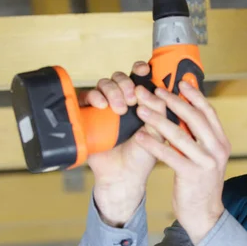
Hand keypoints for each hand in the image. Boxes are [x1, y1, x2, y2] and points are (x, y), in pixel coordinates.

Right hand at [80, 62, 165, 226]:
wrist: (123, 176)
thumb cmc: (143, 155)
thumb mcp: (157, 132)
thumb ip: (159, 111)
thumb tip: (152, 90)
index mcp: (142, 102)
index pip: (139, 77)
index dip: (140, 69)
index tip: (144, 70)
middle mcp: (123, 101)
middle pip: (120, 77)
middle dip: (126, 83)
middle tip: (133, 99)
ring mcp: (105, 108)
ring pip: (104, 84)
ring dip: (112, 90)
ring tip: (119, 108)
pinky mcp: (90, 115)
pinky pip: (87, 97)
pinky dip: (94, 96)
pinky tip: (102, 106)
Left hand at [133, 81, 229, 244]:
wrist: (205, 215)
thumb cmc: (200, 184)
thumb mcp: (205, 158)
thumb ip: (198, 138)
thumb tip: (184, 113)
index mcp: (221, 142)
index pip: (208, 112)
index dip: (194, 95)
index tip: (179, 82)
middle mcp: (217, 150)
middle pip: (194, 118)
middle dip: (172, 101)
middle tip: (153, 90)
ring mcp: (206, 163)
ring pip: (179, 134)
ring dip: (158, 119)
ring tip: (141, 109)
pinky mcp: (191, 175)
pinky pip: (169, 155)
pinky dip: (153, 144)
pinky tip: (139, 136)